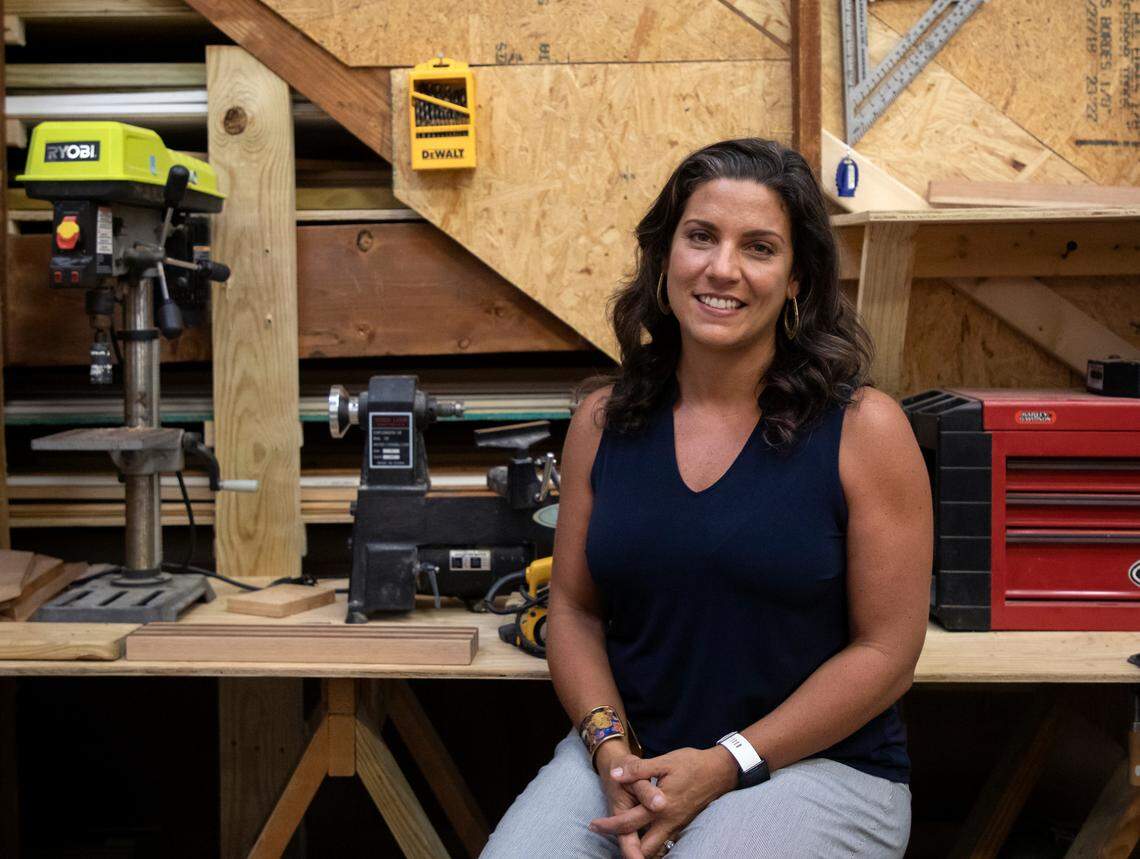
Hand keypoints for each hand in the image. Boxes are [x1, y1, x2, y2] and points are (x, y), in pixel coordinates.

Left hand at [591, 747, 737, 856]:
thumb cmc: (692, 764)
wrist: (720, 770)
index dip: (609, 826)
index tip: (594, 825)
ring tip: (625, 840)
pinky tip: (644, 834)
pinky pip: (666, 840)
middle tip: (610, 839)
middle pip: (645, 849)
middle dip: (627, 850)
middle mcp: (669, 821)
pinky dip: (653, 842)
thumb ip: (638, 770)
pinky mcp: (684, 823)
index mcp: (660, 807)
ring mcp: (678, 825)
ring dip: (641, 847)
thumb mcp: (664, 761)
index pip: (628, 823)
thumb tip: (615, 775)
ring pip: (657, 848)